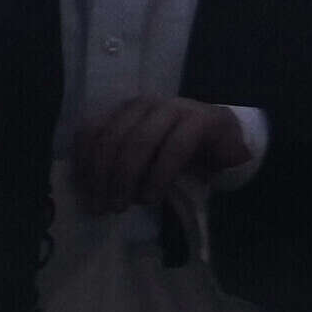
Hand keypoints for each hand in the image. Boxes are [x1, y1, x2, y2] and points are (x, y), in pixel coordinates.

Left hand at [67, 90, 268, 219]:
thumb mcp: (140, 161)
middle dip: (102, 178)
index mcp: (123, 111)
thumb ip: (115, 167)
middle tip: (101, 207)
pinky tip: (151, 197)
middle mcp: (145, 104)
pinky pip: (173, 149)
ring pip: (138, 142)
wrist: (228, 143)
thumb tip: (88, 194)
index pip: (91, 131)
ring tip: (123, 206)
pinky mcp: (202, 119)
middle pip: (111, 139)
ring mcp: (174, 107)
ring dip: (126, 179)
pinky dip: (158, 176)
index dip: (83, 163)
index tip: (83, 193)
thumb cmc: (177, 155)